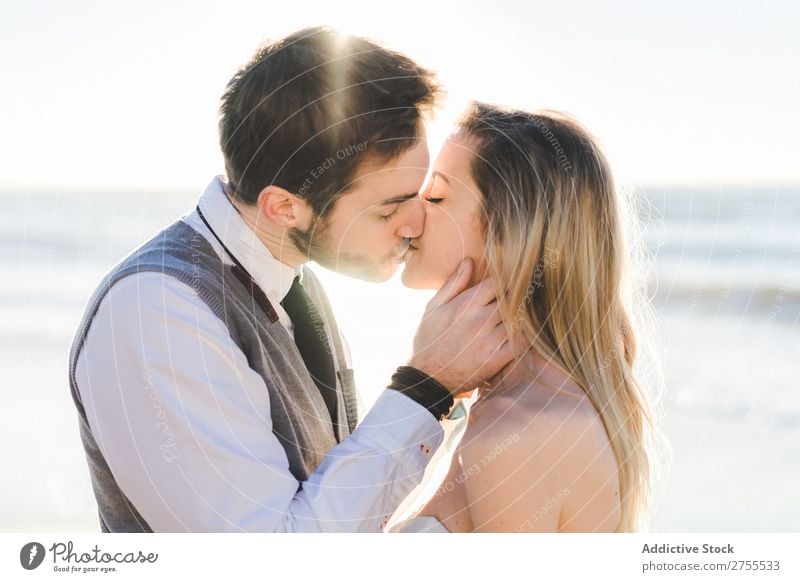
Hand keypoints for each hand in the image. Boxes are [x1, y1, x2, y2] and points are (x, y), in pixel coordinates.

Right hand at [408, 259, 513, 396]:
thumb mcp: (434, 307)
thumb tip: (469, 261)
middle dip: (515, 298)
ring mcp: (491, 340)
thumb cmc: (429, 340)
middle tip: (519, 298)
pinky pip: (522, 342)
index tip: (506, 285)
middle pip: (512, 299)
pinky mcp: (498, 359)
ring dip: (520, 316)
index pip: (498, 283)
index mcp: (466, 304)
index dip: (505, 282)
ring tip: (520, 315)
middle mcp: (481, 320)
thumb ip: (453, 284)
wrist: (428, 377)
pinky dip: (525, 335)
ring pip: (518, 319)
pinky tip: (521, 333)